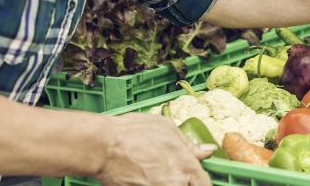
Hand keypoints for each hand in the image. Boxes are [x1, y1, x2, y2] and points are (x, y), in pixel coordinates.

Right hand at [95, 113, 215, 185]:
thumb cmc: (133, 133)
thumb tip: (207, 151)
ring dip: (169, 182)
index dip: (202, 182)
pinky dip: (153, 184)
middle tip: (175, 174)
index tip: (198, 179)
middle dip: (186, 183)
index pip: (205, 183)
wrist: (103, 147)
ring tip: (157, 173)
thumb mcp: (167, 129)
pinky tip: (146, 177)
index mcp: (186, 166)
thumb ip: (189, 145)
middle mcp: (175, 183)